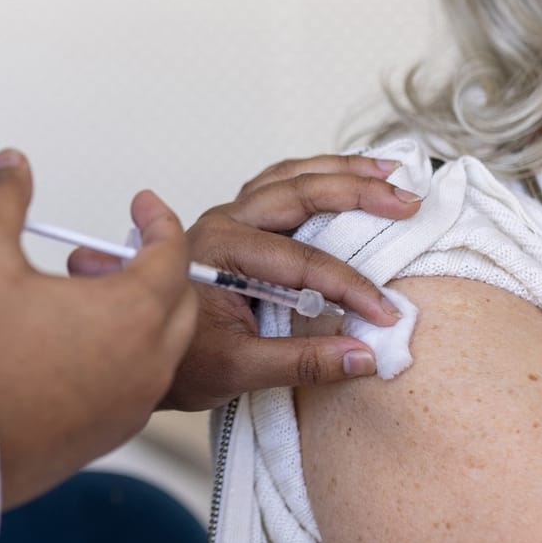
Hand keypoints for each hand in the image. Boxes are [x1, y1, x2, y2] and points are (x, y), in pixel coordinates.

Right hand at [0, 150, 198, 508]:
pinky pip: (137, 387)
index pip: (172, 252)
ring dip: (140, 317)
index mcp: (130, 312)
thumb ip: (3, 198)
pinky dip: (124, 360)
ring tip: (87, 300)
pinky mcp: (109, 437)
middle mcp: (146, 362)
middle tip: (115, 253)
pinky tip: (75, 351)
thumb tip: (14, 163)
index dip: (158, 220)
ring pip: (162, 349)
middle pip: (180, 302)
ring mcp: (131, 406)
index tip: (142, 204)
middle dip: (158, 269)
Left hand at [70, 153, 422, 411]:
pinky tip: (352, 177)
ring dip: (343, 172)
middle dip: (357, 194)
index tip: (385, 314)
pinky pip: (284, 184)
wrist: (135, 352)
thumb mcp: (237, 371)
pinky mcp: (239, 221)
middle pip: (299, 193)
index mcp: (218, 251)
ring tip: (390, 173)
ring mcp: (231, 216)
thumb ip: (302, 363)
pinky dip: (321, 176)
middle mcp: (224, 222)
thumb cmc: (177, 360)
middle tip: (406, 201)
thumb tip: (364, 358)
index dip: (349, 288)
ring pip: (293, 177)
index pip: (300, 263)